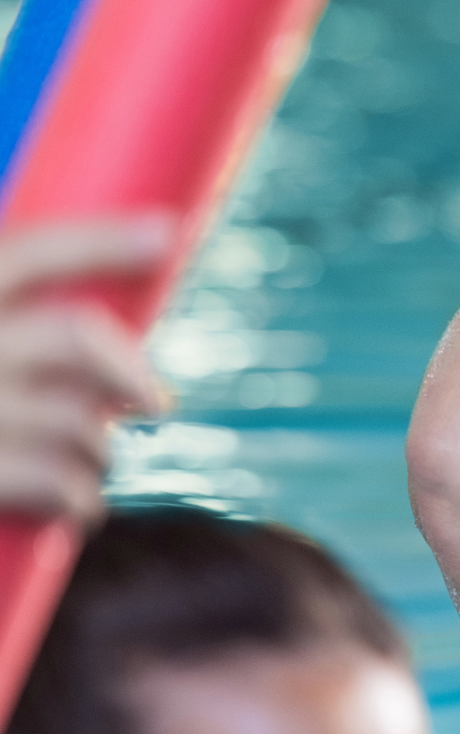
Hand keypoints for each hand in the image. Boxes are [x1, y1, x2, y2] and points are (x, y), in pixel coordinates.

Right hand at [0, 218, 170, 522]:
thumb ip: (16, 330)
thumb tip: (115, 332)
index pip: (28, 252)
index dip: (102, 240)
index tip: (168, 230)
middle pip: (78, 335)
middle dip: (132, 371)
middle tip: (156, 404)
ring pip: (81, 419)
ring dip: (100, 450)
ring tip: (88, 463)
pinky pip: (61, 483)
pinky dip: (82, 498)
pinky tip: (77, 504)